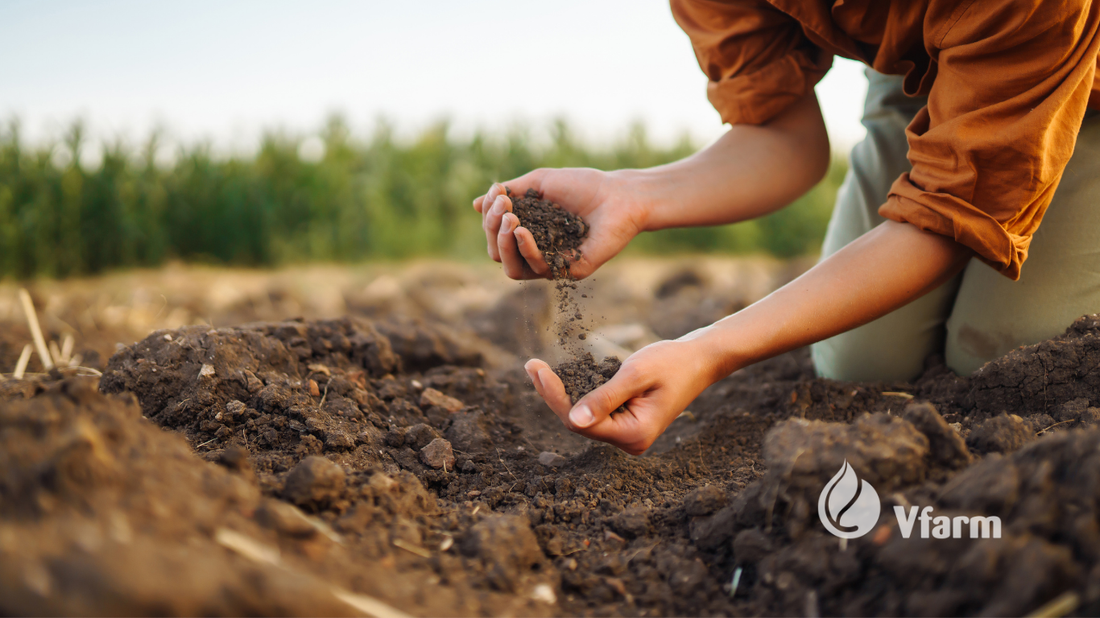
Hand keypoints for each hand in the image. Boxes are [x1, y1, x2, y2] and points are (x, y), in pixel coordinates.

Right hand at [473, 168, 647, 279]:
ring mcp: (552, 264)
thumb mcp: (539, 183)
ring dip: (503, 243)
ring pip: (512, 269)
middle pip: (498, 254)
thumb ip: (509, 193)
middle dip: (492, 230)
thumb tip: (475, 204)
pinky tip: (522, 231)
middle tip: (503, 207)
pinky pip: (537, 269)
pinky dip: (525, 250)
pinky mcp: (569, 271)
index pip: (495, 235)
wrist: (619, 195)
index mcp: (528, 232)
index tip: (498, 193)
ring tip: (510, 219)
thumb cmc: (583, 186)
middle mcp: (537, 251)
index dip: (489, 217)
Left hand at [523, 337, 720, 454]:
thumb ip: (605, 397)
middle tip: (531, 365)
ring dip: (561, 393)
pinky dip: (577, 392)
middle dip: (553, 394)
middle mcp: (629, 441)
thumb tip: (573, 419)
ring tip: (537, 368)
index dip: (555, 397)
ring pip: (582, 417)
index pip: (581, 422)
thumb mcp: (636, 374)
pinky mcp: (624, 422)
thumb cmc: (672, 362)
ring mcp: (627, 434)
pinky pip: (593, 410)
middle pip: (578, 422)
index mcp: (634, 435)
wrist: (699, 360)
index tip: (537, 369)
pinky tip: (558, 376)